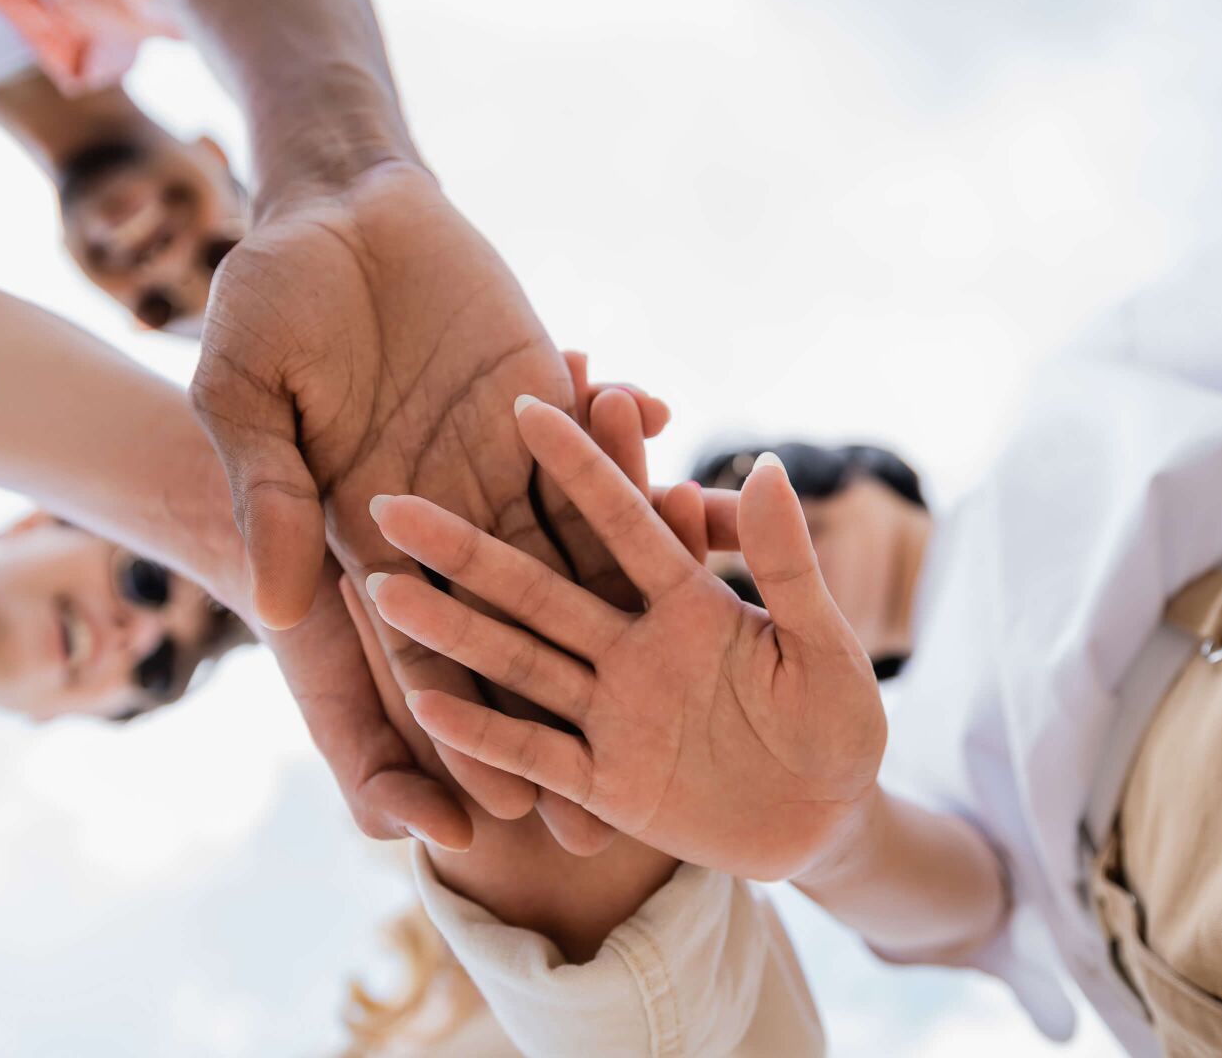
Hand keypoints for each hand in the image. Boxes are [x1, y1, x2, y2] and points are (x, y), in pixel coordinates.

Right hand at [192, 161, 663, 849]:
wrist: (337, 199)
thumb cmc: (267, 295)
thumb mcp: (247, 393)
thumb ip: (270, 494)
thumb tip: (280, 609)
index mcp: (362, 536)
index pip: (408, 658)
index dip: (448, 736)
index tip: (488, 816)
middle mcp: (444, 517)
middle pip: (510, 641)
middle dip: (556, 723)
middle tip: (605, 818)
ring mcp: (503, 464)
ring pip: (576, 561)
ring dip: (630, 622)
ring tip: (702, 685)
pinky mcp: (549, 407)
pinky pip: (607, 463)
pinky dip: (652, 489)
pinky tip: (718, 529)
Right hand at [364, 397, 886, 880]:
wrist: (830, 822)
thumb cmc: (843, 724)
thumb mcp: (824, 646)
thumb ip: (786, 566)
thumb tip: (767, 466)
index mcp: (685, 599)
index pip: (621, 519)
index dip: (580, 464)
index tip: (525, 399)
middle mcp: (631, 644)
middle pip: (537, 584)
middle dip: (466, 545)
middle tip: (391, 497)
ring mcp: (611, 710)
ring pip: (517, 660)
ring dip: (451, 627)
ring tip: (378, 588)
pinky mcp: (606, 779)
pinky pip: (536, 751)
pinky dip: (483, 733)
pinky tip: (425, 702)